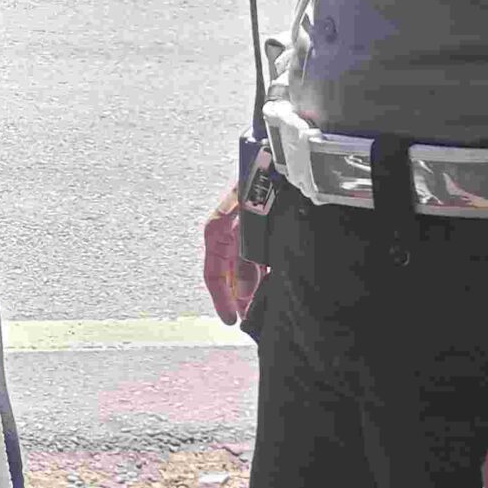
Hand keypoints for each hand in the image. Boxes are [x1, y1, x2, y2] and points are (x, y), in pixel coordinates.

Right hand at [202, 184, 261, 325]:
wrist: (274, 163)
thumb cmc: (258, 185)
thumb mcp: (249, 225)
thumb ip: (245, 258)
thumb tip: (244, 291)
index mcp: (217, 233)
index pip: (214, 274)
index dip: (221, 300)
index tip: (231, 321)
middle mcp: (227, 236)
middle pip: (228, 276)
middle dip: (237, 300)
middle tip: (248, 324)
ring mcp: (242, 234)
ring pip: (243, 270)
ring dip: (250, 291)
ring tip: (260, 313)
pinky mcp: (258, 232)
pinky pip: (257, 261)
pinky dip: (261, 277)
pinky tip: (271, 289)